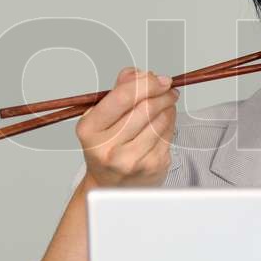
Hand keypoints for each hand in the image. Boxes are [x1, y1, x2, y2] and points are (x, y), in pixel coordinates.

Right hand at [76, 67, 178, 188]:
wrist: (110, 186)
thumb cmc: (106, 148)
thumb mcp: (101, 118)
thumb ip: (118, 90)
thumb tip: (137, 74)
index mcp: (90, 129)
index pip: (123, 97)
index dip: (146, 83)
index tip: (159, 79)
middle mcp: (108, 147)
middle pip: (145, 108)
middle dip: (162, 93)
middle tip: (168, 89)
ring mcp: (131, 160)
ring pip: (160, 120)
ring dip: (168, 107)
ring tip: (165, 104)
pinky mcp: (152, 167)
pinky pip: (169, 135)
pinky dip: (170, 123)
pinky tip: (163, 123)